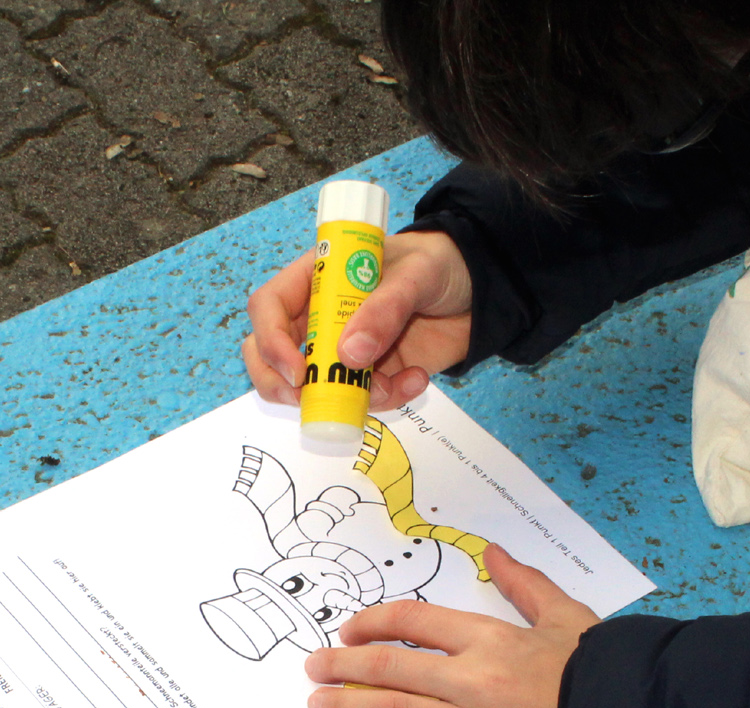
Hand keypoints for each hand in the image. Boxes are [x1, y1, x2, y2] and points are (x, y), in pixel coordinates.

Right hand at [243, 230, 472, 411]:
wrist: (479, 291)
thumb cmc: (438, 263)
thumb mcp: (415, 274)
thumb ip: (384, 310)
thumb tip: (348, 355)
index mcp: (319, 279)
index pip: (270, 308)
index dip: (271, 341)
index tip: (298, 371)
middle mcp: (323, 317)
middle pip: (272, 357)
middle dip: (284, 386)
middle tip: (311, 401)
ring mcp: (347, 350)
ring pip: (318, 389)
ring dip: (352, 398)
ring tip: (399, 382)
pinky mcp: (374, 375)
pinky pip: (365, 401)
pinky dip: (390, 399)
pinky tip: (418, 379)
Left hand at [304, 545, 598, 707]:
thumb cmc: (606, 677)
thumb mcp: (570, 618)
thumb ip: (526, 585)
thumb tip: (494, 553)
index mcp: (493, 639)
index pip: (413, 622)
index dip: (371, 622)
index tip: (348, 629)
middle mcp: (474, 682)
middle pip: (390, 668)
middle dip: (344, 665)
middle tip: (314, 668)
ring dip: (351, 707)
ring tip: (322, 706)